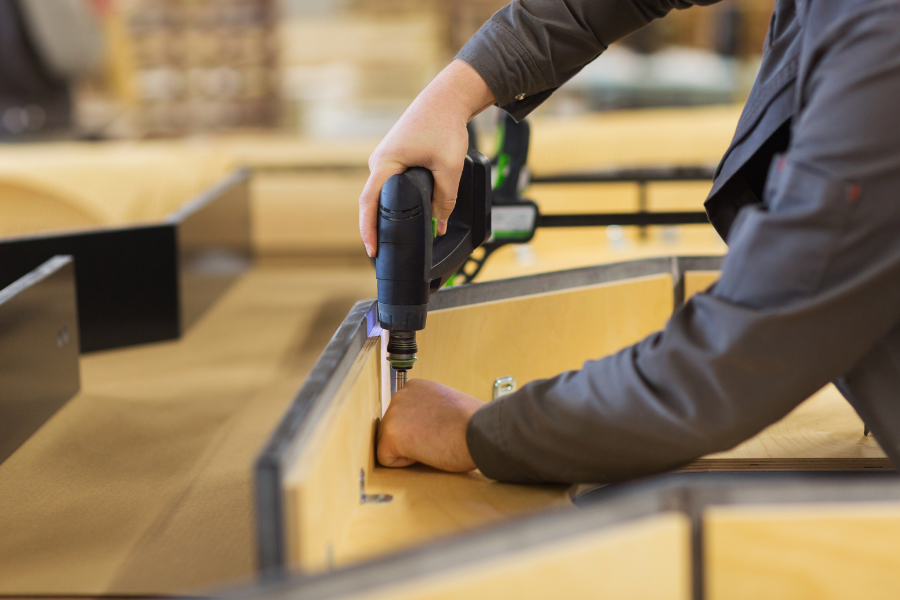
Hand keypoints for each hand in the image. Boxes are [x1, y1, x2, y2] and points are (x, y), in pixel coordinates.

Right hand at [359, 60, 495, 256]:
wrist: (445, 100)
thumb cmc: (444, 126)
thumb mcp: (449, 168)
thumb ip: (445, 200)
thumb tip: (439, 227)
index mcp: (386, 163)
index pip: (369, 202)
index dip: (368, 228)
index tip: (372, 250)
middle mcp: (380, 161)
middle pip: (371, 201)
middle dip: (374, 226)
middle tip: (381, 252)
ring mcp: (385, 159)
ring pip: (380, 193)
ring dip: (384, 214)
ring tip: (390, 238)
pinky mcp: (394, 157)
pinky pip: (388, 185)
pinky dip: (391, 202)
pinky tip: (399, 215)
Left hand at [377, 379, 482, 471]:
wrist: (480, 431)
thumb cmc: (473, 424)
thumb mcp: (447, 406)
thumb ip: (429, 410)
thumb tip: (422, 425)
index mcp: (415, 386)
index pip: (403, 415)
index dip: (420, 429)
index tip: (439, 430)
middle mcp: (401, 394)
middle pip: (393, 428)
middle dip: (411, 439)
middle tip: (438, 438)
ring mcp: (393, 413)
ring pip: (388, 443)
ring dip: (408, 450)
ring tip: (434, 443)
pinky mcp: (390, 434)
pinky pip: (386, 458)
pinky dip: (404, 463)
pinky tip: (426, 451)